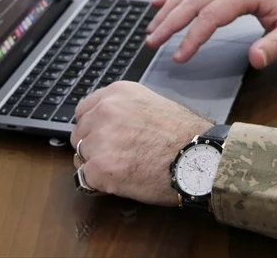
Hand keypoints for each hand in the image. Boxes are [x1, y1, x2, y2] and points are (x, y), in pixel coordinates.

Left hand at [70, 81, 209, 204]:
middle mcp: (105, 111)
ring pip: (82, 156)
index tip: (103, 136)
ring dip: (97, 164)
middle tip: (118, 155)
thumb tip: (106, 124)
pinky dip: (99, 183)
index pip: (83, 110)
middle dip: (93, 146)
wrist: (197, 156)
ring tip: (125, 167)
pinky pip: (85, 178)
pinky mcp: (99, 167)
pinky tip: (122, 180)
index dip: (93, 126)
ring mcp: (100, 139)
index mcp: (117, 93)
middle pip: (79, 134)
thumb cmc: (183, 134)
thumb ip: (125, 110)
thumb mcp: (152, 104)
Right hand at [146, 0, 276, 68]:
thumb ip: (276, 46)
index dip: (193, 36)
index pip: (212, 15)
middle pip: (194, 0)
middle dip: (170, 21)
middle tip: (152, 41)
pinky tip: (158, 2)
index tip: (179, 56)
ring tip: (151, 28)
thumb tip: (255, 60)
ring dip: (168, 8)